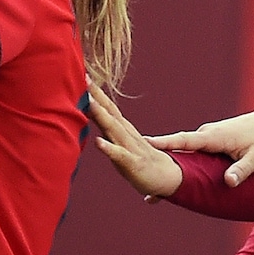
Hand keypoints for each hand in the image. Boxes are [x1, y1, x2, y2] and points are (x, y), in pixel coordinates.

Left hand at [87, 83, 182, 199]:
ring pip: (114, 128)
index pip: (109, 108)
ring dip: (100, 114)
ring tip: (88, 101)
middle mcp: (127, 135)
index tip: (83, 76)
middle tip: (84, 77)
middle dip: (96, 95)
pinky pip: (120, 155)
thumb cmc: (142, 163)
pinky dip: (109, 148)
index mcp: (124, 130)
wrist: (170, 178)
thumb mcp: (123, 147)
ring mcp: (131, 148)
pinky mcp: (134, 164)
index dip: (96, 93)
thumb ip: (110, 135)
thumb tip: (94, 127)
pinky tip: (97, 142)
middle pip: (110, 112)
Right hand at [148, 105, 253, 186]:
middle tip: (138, 178)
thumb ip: (242, 171)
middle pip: (175, 149)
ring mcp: (206, 136)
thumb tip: (229, 183)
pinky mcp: (208, 140)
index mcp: (214, 137)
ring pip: (181, 152)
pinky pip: (188, 152)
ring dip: (166, 164)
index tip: (142, 144)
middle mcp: (205, 134)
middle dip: (156, 160)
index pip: (183, 141)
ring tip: (149, 187)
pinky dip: (178, 162)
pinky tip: (168, 176)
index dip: (163, 144)